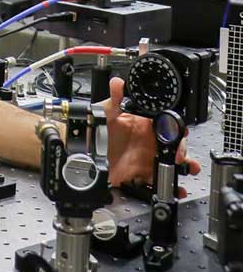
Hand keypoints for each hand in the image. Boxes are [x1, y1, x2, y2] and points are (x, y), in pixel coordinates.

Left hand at [103, 77, 200, 195]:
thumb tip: (118, 83)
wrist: (82, 154)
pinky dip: (171, 186)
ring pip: (171, 162)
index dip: (175, 128)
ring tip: (189, 170)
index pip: (164, 124)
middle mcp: (146, 141)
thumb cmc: (94, 129)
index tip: (180, 134)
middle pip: (172, 144)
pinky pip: (159, 180)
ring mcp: (145, 157)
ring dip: (184, 166)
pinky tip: (178, 188)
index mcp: (142, 125)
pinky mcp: (140, 173)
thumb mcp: (105, 113)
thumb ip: (114, 99)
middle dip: (182, 150)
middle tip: (180, 156)